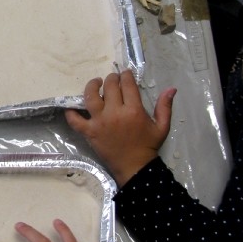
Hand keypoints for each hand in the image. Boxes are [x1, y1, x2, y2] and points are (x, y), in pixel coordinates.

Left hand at [65, 70, 175, 186]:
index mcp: (133, 110)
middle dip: (111, 79)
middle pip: (109, 87)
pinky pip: (75, 120)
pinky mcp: (89, 132)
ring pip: (90, 97)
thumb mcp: (162, 126)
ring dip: (91, 86)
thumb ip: (165, 107)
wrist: (134, 167)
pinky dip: (71, 113)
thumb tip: (171, 89)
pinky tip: (71, 107)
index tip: (125, 74)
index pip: (127, 85)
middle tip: (112, 79)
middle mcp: (115, 113)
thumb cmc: (148, 146)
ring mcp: (100, 122)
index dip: (126, 75)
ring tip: (95, 84)